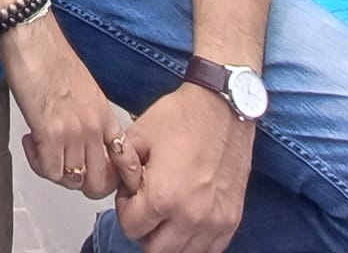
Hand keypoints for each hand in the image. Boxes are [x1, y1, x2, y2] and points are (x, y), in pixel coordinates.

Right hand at [0, 13, 123, 198]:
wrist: (31, 34)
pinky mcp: (49, 132)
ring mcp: (74, 132)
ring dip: (53, 170)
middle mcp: (94, 127)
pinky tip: (29, 141)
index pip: (124, 163)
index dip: (111, 178)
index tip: (91, 172)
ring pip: (72, 181)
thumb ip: (87, 115)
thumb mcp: (83, 88)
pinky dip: (37, 163)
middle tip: (60, 164)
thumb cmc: (51, 55)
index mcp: (105, 115)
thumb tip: (81, 138)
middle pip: (99, 183)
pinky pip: (50, 171)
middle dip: (79, 183)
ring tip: (40, 149)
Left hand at [112, 84, 254, 252]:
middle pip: (154, 249)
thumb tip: (116, 186)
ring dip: (168, 238)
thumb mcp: (139, 135)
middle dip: (144, 228)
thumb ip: (122, 167)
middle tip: (145, 205)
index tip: (130, 193)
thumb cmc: (182, 117)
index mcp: (163, 196)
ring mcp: (214, 222)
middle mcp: (190, 217)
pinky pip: (208, 249)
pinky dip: (193, 241)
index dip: (124, 209)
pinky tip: (186, 217)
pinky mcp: (231, 220)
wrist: (223, 109)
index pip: (130, 228)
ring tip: (166, 210)